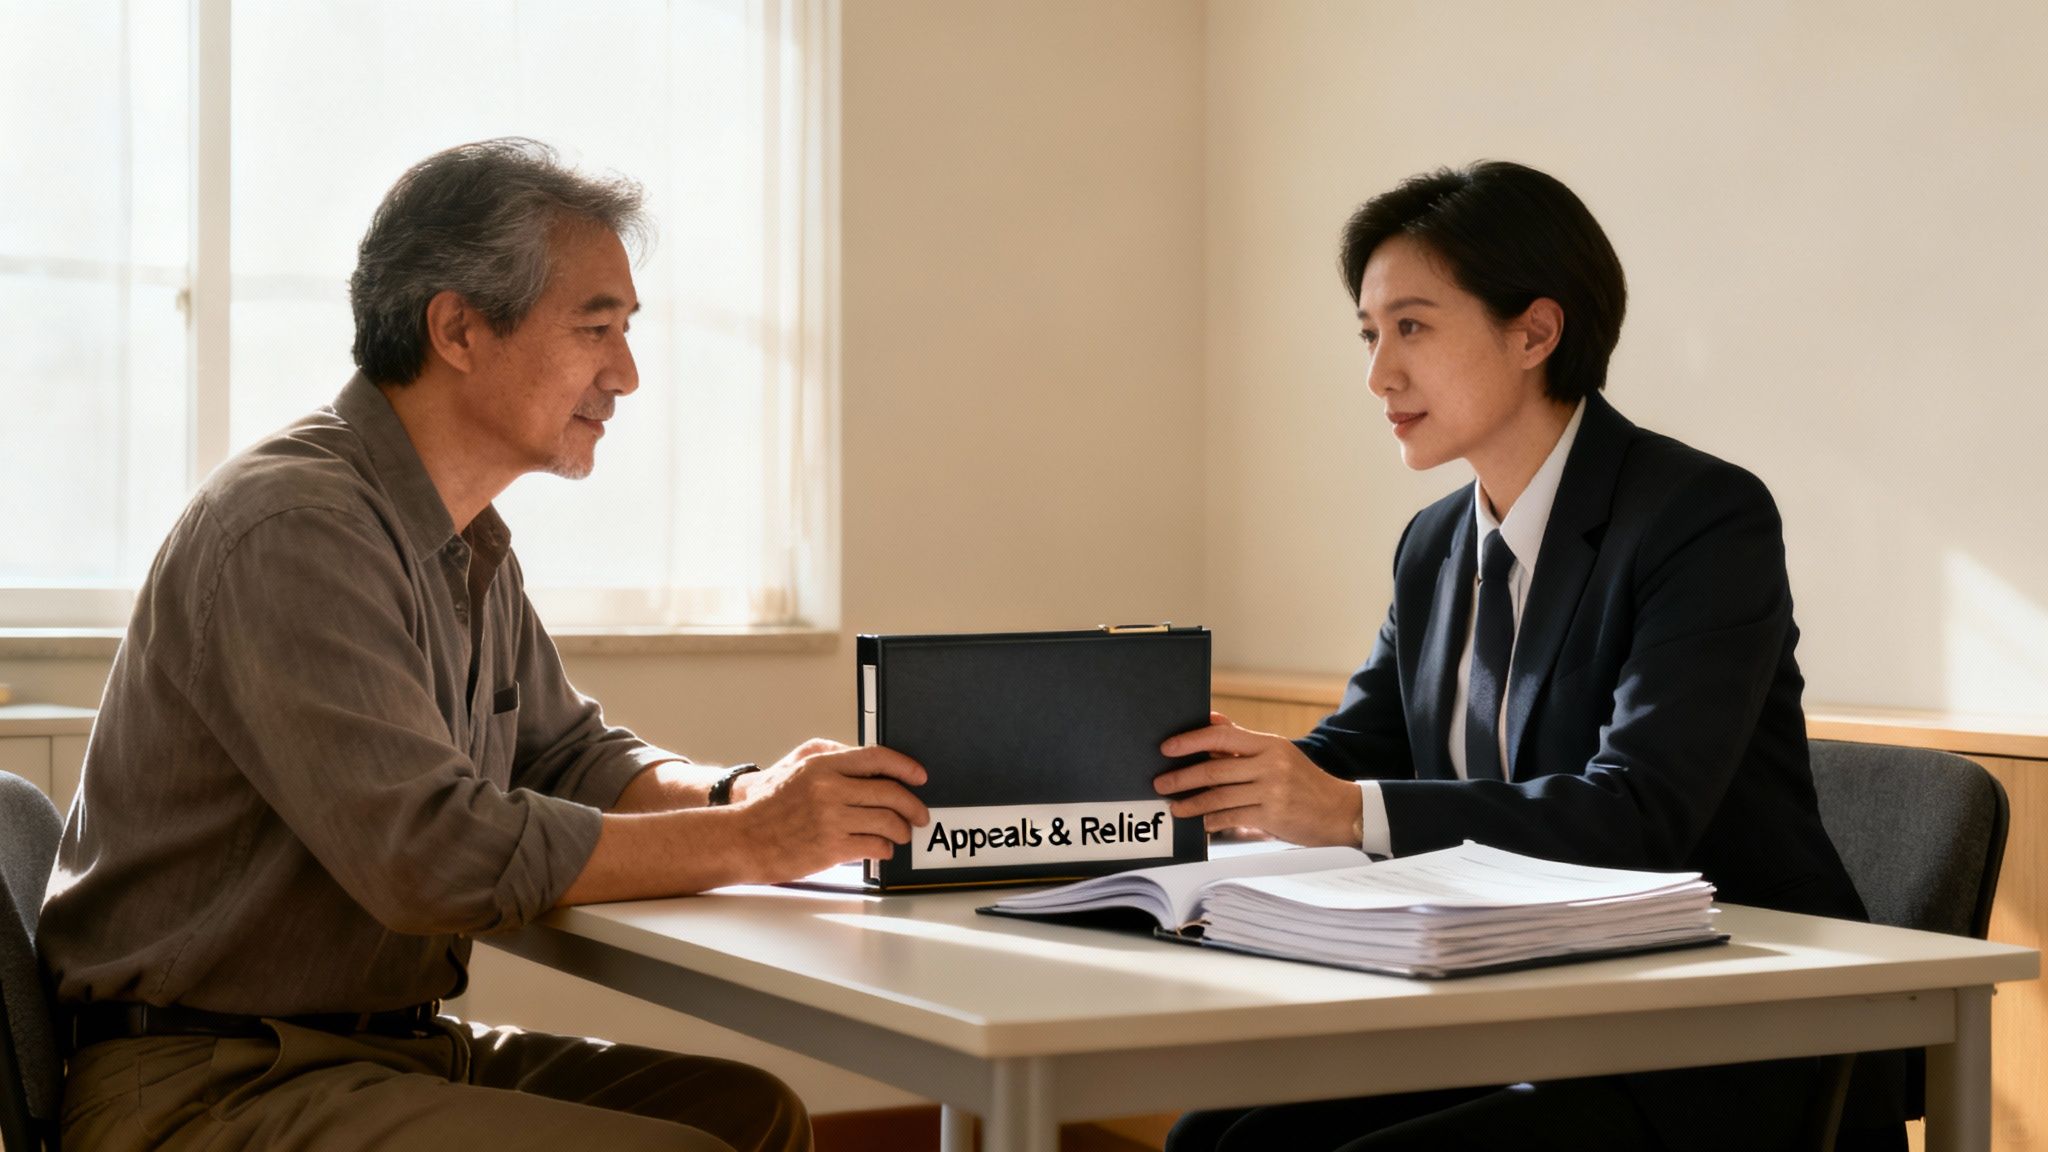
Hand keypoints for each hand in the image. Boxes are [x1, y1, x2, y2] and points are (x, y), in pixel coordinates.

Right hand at [731, 738, 930, 880]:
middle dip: (913, 806)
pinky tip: (882, 848)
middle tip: (918, 815)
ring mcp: (831, 819)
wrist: (742, 838)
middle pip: (890, 793)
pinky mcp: (831, 848)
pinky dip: (885, 849)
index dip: (906, 766)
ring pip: (888, 822)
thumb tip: (868, 762)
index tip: (920, 776)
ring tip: (901, 834)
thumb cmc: (767, 804)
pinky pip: (875, 846)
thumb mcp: (796, 766)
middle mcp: (829, 789)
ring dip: (902, 830)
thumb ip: (831, 757)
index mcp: (822, 765)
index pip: (877, 758)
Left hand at [1153, 712, 1361, 846]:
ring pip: (1218, 796)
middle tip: (1161, 782)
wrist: (1340, 812)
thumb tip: (1210, 720)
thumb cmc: (1304, 782)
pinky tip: (1200, 823)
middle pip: (1214, 769)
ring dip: (1191, 803)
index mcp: (1269, 744)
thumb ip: (1243, 741)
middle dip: (1182, 777)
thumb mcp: (1279, 754)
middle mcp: (1270, 764)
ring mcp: (1271, 791)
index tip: (1167, 748)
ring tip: (1175, 806)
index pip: (1221, 736)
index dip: (1190, 741)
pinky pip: (1230, 817)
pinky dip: (1211, 821)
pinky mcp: (1271, 816)